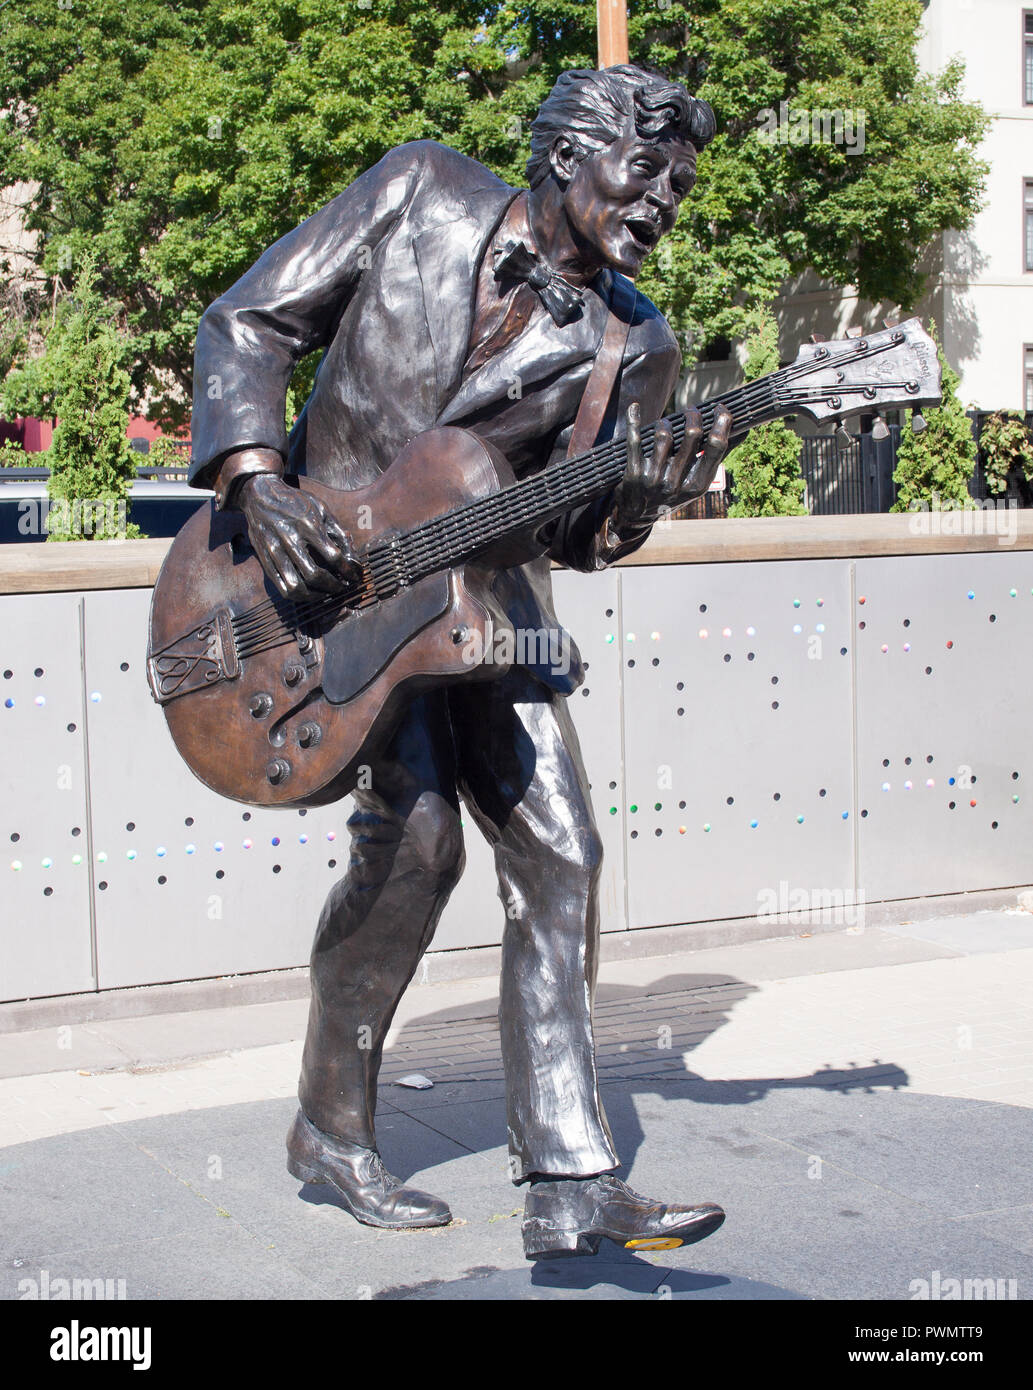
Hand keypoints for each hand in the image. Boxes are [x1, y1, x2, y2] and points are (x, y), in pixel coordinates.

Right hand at [237, 474, 360, 599]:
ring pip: (296, 586)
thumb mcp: (321, 509)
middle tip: (342, 587)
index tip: (355, 577)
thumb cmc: (296, 502)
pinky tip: (309, 593)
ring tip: (326, 593)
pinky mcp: (265, 560)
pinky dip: (298, 596)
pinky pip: (281, 587)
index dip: (348, 571)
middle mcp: (290, 539)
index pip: (333, 557)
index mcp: (308, 525)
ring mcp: (274, 551)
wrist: (260, 496)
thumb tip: (353, 558)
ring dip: (316, 595)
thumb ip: (338, 532)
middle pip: (314, 575)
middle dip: (333, 586)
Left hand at [613, 401, 732, 529]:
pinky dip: (635, 421)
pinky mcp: (634, 473)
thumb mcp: (697, 483)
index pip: (716, 446)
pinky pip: (635, 441)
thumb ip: (716, 458)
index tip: (720, 408)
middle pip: (692, 434)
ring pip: (665, 435)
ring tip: (666, 422)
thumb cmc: (672, 494)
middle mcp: (676, 482)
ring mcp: (654, 478)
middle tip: (691, 410)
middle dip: (693, 415)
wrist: (636, 518)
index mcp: (697, 484)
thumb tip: (743, 430)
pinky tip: (635, 408)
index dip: (721, 421)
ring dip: (666, 421)